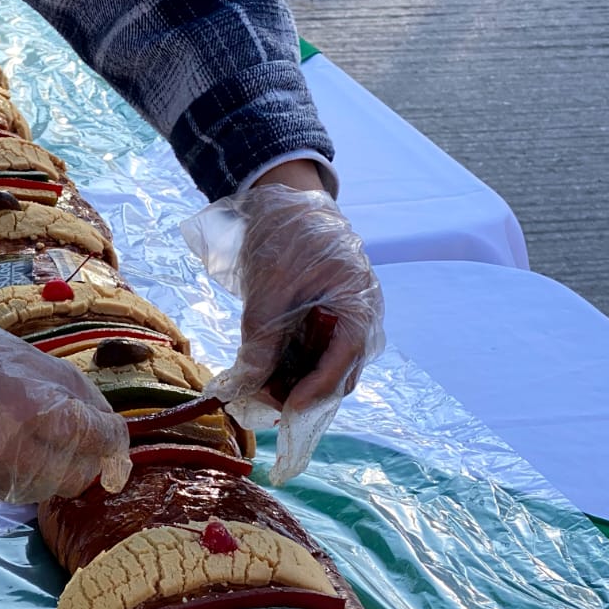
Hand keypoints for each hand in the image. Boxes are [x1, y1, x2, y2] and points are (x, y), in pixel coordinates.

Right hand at [0, 278, 131, 506]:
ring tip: (22, 443)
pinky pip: (2, 493)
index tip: (115, 450)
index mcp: (32, 403)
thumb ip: (67, 386)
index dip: (113, 445)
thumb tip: (104, 420)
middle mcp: (13, 447)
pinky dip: (4, 478)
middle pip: (75, 474)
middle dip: (79, 461)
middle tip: (72, 445)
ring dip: (42, 471)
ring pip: (40, 489)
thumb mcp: (19, 352)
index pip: (96, 439)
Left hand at [181, 170, 383, 482]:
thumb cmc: (287, 236)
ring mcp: (347, 321)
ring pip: (326, 369)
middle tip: (260, 398)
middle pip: (338, 375)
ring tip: (256, 384)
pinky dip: (291, 365)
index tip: (284, 408)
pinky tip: (263, 367)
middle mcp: (362, 320)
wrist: (288, 200)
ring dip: (294, 382)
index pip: (343, 364)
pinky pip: (316, 354)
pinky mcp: (329, 322)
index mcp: (359, 306)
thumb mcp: (270, 289)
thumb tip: (246, 386)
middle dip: (301, 392)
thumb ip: (262, 340)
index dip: (314, 391)